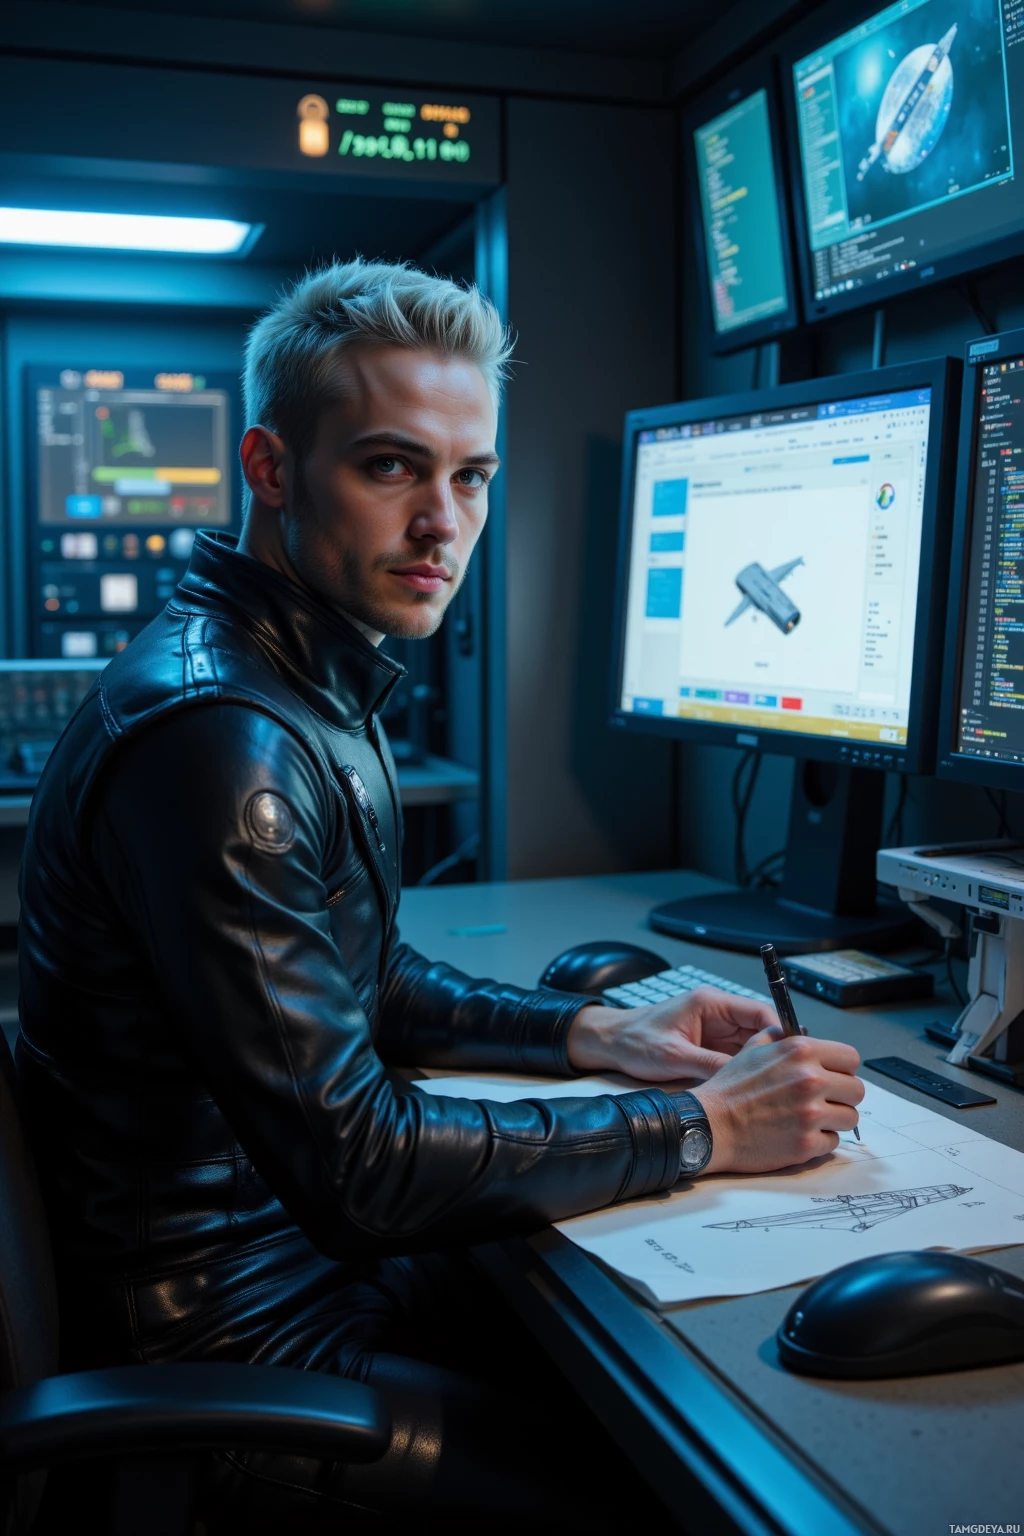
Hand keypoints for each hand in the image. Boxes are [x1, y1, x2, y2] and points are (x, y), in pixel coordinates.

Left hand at [566, 986, 778, 1080]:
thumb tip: (743, 1079)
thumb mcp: (673, 1057)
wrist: (610, 1042)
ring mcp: (714, 1028)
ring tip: (777, 1085)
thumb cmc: (635, 1041)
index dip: (780, 1033)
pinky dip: (746, 1069)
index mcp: (710, 1004)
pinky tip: (754, 1086)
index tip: (795, 1057)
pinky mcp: (709, 1043)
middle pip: (760, 1029)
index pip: (759, 1012)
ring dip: (762, 1062)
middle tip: (791, 1077)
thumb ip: (709, 1065)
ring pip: (752, 1044)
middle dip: (775, 1052)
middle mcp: (717, 1012)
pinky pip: (737, 1054)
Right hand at [691, 1026, 863, 1174]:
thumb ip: (781, 1036)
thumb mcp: (752, 1048)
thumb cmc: (730, 1088)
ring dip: (834, 1120)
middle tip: (823, 1102)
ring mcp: (810, 1114)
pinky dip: (819, 1141)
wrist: (710, 1125)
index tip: (833, 1077)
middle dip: (842, 1097)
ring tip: (810, 1119)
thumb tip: (800, 1032)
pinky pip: (833, 1143)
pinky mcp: (807, 1143)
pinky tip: (798, 1135)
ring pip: (850, 1118)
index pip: (851, 1058)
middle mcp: (810, 1080)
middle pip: (857, 1090)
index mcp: (801, 1052)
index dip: (843, 1069)